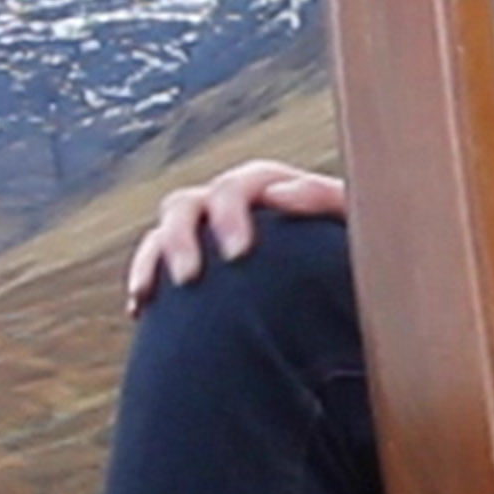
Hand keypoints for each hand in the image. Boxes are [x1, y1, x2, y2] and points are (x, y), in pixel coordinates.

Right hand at [125, 159, 345, 312]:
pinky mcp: (191, 263)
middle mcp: (231, 205)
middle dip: (182, 238)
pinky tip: (140, 308)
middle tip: (189, 277)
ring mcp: (206, 232)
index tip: (238, 253)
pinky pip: (153, 262)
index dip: (231, 213)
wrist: (337, 297)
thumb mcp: (354, 226)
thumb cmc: (352, 256)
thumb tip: (280, 194)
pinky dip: (145, 280)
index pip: (242, 186)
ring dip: (154, 256)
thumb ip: (326, 200)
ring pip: (166, 231)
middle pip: (190, 205)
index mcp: (272, 189)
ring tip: (148, 294)